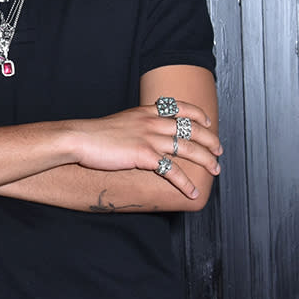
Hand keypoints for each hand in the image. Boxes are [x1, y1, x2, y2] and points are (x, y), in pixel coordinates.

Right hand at [68, 100, 220, 197]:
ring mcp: (149, 137)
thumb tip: (146, 133)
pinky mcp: (144, 155)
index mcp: (145, 111)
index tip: (208, 121)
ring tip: (215, 170)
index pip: (180, 107)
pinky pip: (172, 171)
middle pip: (191, 128)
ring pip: (188, 148)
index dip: (198, 114)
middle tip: (219, 151)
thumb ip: (137, 124)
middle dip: (210, 139)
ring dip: (206, 160)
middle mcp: (151, 122)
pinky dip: (185, 183)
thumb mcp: (121, 121)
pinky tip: (192, 191)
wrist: (80, 138)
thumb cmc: (95, 134)